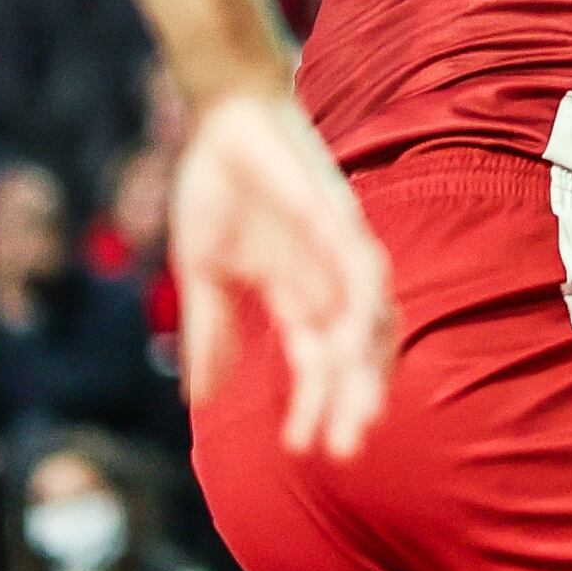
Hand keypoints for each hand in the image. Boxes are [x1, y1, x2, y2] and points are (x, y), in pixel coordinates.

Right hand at [171, 88, 397, 459]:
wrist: (222, 116)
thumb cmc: (217, 185)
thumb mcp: (203, 272)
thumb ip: (211, 332)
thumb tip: (200, 401)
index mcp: (295, 296)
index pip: (316, 364)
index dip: (314, 407)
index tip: (301, 450)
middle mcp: (328, 282)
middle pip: (353, 357)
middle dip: (351, 405)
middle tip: (344, 453)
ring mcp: (341, 253)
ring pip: (371, 327)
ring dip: (368, 373)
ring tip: (358, 420)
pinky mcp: (343, 222)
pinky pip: (367, 277)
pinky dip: (367, 314)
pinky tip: (353, 348)